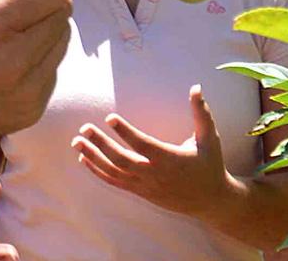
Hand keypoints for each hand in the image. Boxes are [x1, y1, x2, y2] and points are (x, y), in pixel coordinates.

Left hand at [72, 85, 241, 214]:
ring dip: (94, 156)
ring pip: (114, 172)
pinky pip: (115, 182)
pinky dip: (98, 171)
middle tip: (85, 127)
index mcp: (171, 160)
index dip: (126, 132)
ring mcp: (145, 186)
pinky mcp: (140, 192)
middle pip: (122, 160)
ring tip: (77, 141)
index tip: (110, 117)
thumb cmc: (210, 165)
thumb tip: (196, 87)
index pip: (143, 145)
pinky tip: (84, 158)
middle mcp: (155, 174)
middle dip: (101, 144)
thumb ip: (201, 113)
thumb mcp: (209, 138)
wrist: (211, 201)